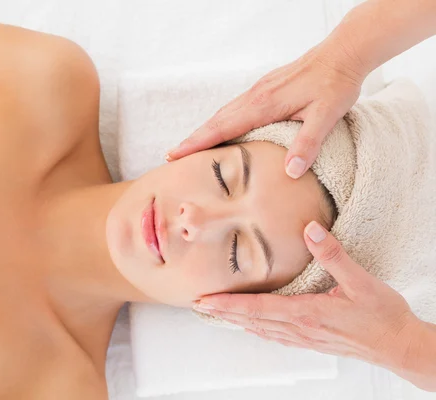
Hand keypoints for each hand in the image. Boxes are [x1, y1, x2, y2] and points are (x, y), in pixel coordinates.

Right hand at [166, 40, 365, 178]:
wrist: (343, 52)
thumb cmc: (336, 84)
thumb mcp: (326, 116)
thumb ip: (307, 144)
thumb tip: (291, 173)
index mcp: (264, 105)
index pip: (222, 128)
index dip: (197, 143)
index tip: (175, 154)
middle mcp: (255, 96)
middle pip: (215, 121)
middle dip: (193, 139)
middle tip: (172, 156)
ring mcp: (258, 90)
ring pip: (224, 113)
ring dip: (205, 130)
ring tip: (190, 146)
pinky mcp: (265, 87)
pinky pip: (235, 107)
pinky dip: (220, 121)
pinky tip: (222, 130)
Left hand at [193, 221, 421, 371]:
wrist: (399, 346)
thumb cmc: (382, 316)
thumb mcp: (361, 281)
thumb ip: (333, 255)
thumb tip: (310, 229)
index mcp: (306, 312)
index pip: (256, 308)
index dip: (227, 304)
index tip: (204, 299)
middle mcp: (299, 328)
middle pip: (251, 320)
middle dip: (222, 312)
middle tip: (197, 303)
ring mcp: (304, 337)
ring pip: (260, 329)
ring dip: (235, 320)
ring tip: (215, 312)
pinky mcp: (311, 341)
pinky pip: (275, 336)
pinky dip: (256, 329)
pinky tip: (251, 326)